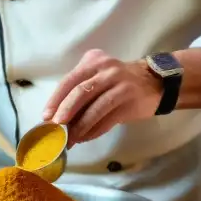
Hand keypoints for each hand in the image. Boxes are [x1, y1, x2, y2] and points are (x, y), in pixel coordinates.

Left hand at [41, 49, 162, 146]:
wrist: (154, 82)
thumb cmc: (118, 81)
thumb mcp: (99, 73)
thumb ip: (80, 87)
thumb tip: (57, 115)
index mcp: (94, 61)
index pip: (70, 80)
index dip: (56, 99)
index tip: (46, 116)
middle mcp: (107, 70)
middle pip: (81, 92)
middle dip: (65, 112)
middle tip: (56, 128)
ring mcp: (120, 84)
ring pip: (95, 108)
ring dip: (80, 127)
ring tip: (70, 139)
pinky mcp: (130, 100)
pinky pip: (108, 119)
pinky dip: (94, 130)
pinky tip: (86, 138)